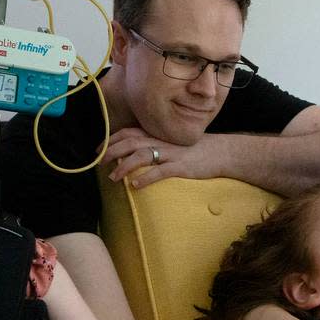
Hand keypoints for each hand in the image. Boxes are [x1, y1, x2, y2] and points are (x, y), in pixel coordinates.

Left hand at [101, 127, 224, 187]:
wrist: (221, 153)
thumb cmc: (195, 150)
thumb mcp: (172, 143)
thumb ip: (154, 144)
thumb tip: (133, 153)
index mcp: (159, 135)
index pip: (129, 133)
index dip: (111, 140)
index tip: (99, 150)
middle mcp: (162, 141)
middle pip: (131, 142)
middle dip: (112, 152)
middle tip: (99, 163)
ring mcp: (172, 154)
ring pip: (142, 156)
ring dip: (124, 166)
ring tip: (113, 178)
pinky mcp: (181, 167)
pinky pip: (160, 172)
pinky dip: (146, 178)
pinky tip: (135, 186)